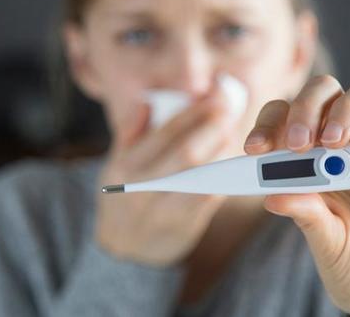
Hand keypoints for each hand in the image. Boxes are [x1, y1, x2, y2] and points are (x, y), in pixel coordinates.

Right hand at [96, 84, 233, 266]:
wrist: (122, 253)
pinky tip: (232, 163)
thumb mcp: (116, 166)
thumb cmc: (123, 199)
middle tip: (230, 109)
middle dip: (212, 128)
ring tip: (233, 132)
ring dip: (222, 152)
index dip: (192, 112)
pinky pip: (208, 199)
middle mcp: (142, 189)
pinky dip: (222, 178)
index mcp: (125, 167)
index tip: (214, 95)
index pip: (164, 132)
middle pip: (187, 154)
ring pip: (202, 177)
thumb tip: (147, 102)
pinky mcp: (183, 227)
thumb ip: (131, 134)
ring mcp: (162, 210)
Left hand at [244, 75, 349, 315]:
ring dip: (345, 110)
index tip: (254, 149)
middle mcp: (349, 144)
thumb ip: (305, 213)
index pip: (288, 118)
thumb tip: (270, 196)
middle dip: (305, 108)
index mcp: (315, 157)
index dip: (269, 124)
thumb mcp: (325, 240)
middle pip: (327, 93)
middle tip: (296, 144)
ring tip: (331, 142)